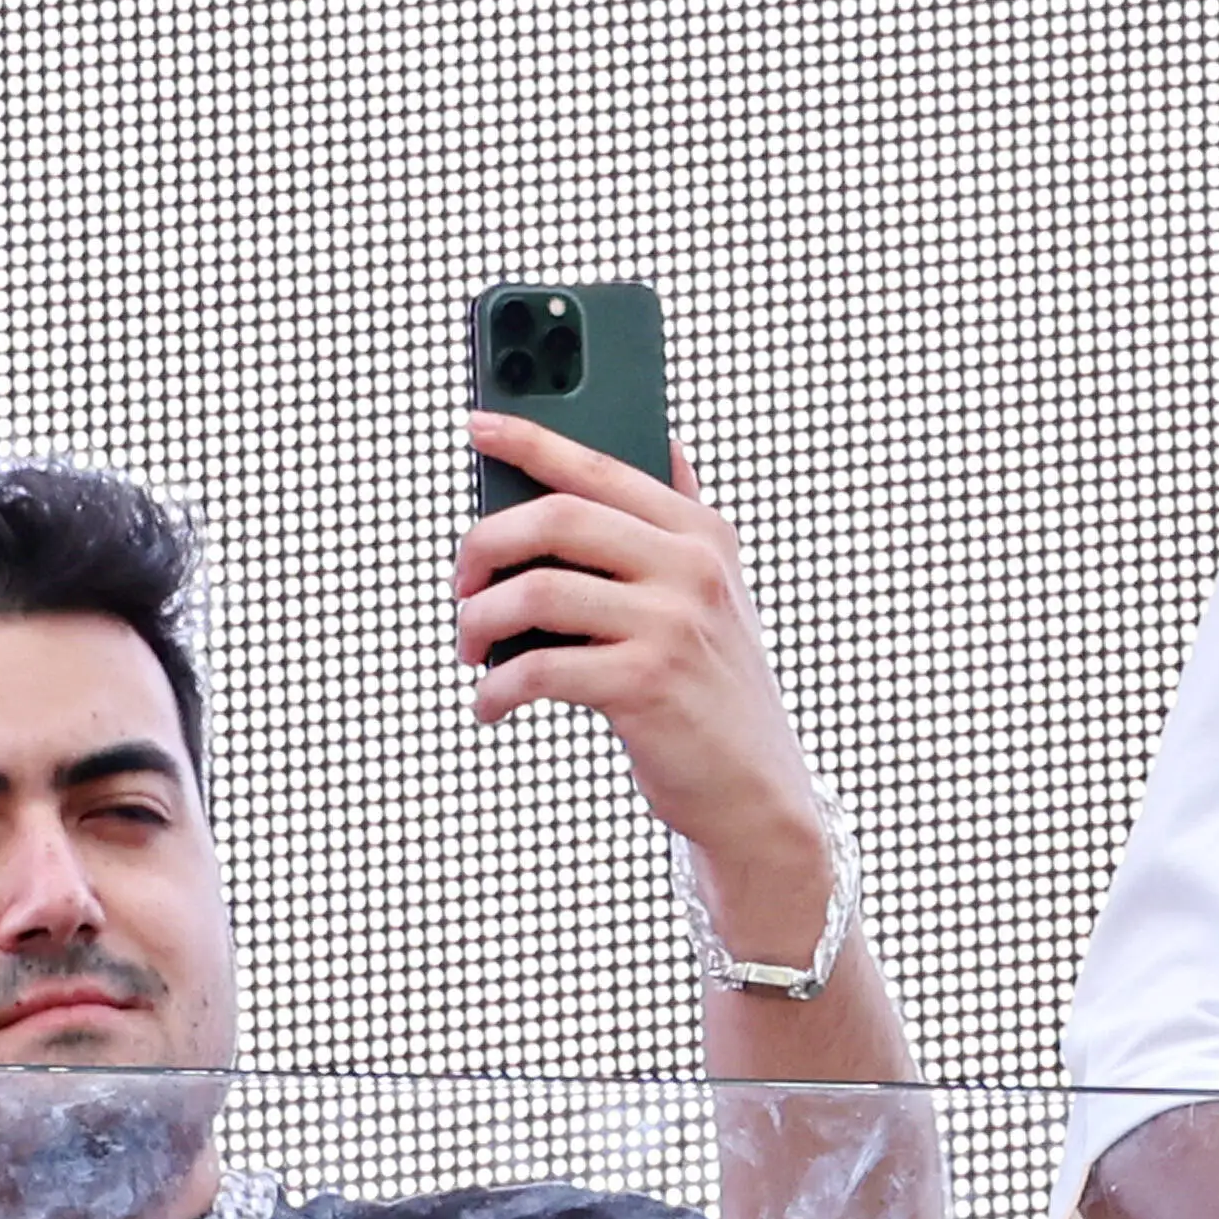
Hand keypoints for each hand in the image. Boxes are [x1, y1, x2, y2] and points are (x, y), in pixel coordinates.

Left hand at [451, 413, 838, 961]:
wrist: (757, 792)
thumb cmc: (714, 693)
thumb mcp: (716, 596)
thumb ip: (682, 524)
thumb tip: (661, 448)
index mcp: (703, 533)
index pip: (600, 465)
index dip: (530, 437)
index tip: (476, 426)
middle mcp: (694, 568)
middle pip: (555, 517)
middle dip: (483, 545)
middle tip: (461, 585)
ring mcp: (673, 624)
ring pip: (535, 590)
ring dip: (478, 622)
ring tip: (472, 649)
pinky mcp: (647, 684)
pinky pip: (538, 667)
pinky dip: (496, 689)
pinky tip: (492, 703)